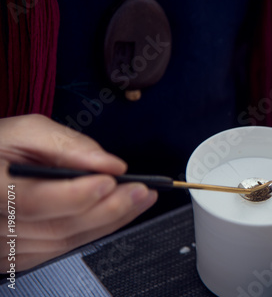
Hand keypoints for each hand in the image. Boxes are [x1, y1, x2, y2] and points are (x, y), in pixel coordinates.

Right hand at [0, 114, 156, 271]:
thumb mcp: (26, 131)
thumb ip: (68, 145)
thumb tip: (110, 164)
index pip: (32, 201)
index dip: (76, 194)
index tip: (111, 181)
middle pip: (56, 227)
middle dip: (108, 209)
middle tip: (142, 192)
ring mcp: (4, 246)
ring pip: (64, 242)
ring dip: (109, 222)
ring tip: (139, 200)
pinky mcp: (16, 255)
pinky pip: (62, 250)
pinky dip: (94, 232)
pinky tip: (117, 215)